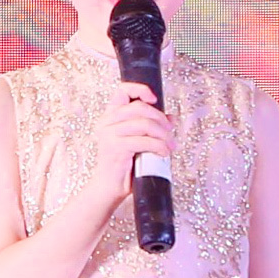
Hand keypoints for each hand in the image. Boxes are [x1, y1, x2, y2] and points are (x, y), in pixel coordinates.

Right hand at [74, 83, 176, 213]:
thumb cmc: (124, 165)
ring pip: (144, 124)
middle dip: (160, 119)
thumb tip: (171, 117)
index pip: (122, 91)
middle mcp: (106, 122)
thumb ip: (152, 127)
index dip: (139, 89)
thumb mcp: (140, 142)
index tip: (154, 99)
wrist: (109, 188)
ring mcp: (109, 134)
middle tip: (170, 133)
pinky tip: (163, 153)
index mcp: (110, 117)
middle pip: (139, 108)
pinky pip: (144, 141)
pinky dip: (158, 146)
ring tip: (170, 146)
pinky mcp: (115, 147)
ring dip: (163, 135)